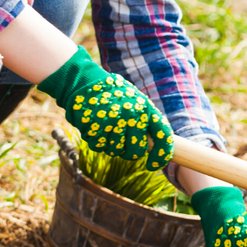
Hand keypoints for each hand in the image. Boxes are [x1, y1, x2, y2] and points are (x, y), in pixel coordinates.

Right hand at [38, 51, 173, 173]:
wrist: (83, 81)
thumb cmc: (111, 93)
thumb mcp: (134, 99)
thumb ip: (144, 120)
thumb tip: (155, 146)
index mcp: (146, 108)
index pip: (163, 136)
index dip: (161, 155)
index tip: (153, 165)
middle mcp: (132, 115)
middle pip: (137, 151)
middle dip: (129, 153)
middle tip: (121, 142)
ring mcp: (114, 122)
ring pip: (116, 151)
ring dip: (110, 145)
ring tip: (105, 127)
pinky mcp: (96, 127)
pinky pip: (99, 147)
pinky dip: (96, 141)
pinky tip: (94, 126)